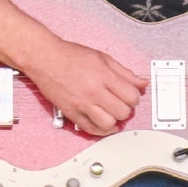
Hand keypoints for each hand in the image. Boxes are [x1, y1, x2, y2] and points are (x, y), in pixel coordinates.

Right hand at [24, 38, 143, 131]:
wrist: (44, 58)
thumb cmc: (70, 56)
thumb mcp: (103, 58)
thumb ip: (125, 72)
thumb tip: (142, 83)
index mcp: (104, 76)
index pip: (132, 96)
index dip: (134, 97)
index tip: (129, 95)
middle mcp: (94, 92)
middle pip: (123, 112)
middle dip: (125, 109)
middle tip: (121, 104)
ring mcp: (82, 104)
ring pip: (109, 124)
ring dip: (114, 121)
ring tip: (112, 113)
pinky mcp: (71, 113)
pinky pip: (90, 130)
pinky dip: (101, 130)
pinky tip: (104, 124)